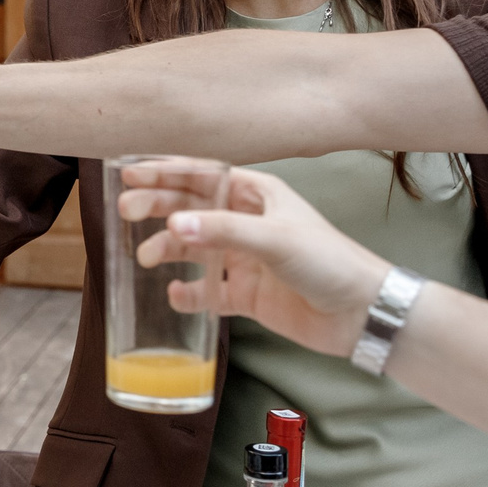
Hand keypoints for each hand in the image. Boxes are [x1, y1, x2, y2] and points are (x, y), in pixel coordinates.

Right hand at [132, 165, 390, 358]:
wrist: (361, 313)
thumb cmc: (330, 262)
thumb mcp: (276, 239)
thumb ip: (223, 232)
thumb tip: (173, 225)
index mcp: (256, 195)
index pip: (202, 175)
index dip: (165, 172)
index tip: (131, 174)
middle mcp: (247, 223)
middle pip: (190, 208)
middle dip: (157, 207)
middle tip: (126, 211)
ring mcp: (245, 259)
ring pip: (194, 249)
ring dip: (167, 249)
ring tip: (146, 258)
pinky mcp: (247, 294)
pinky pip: (207, 292)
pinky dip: (189, 294)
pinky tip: (177, 296)